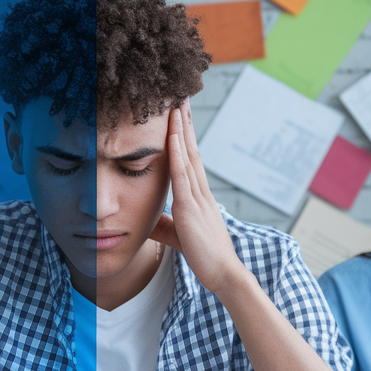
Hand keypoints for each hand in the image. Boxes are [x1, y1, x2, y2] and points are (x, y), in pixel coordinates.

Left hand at [149, 98, 246, 294]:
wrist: (223, 274)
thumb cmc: (205, 258)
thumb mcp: (177, 236)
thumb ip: (163, 225)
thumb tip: (147, 220)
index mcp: (198, 196)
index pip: (190, 159)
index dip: (185, 136)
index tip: (179, 115)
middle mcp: (200, 191)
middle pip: (191, 148)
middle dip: (185, 122)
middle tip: (180, 95)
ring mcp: (196, 197)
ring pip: (188, 154)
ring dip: (181, 128)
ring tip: (176, 102)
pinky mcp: (189, 207)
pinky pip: (181, 174)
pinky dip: (177, 151)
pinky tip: (172, 133)